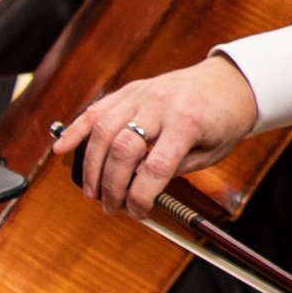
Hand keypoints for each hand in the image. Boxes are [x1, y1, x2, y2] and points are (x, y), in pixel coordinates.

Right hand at [51, 55, 261, 216]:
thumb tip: (140, 187)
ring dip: (92, 166)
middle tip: (111, 206)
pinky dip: (76, 130)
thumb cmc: (225, 118)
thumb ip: (177, 169)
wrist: (231, 80)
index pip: (155, 168)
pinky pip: (97, 110)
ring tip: (92, 191)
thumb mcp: (213, 152)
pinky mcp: (131, 90)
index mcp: (187, 123)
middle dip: (112, 185)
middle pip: (123, 150)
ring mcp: (142, 95)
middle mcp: (160, 106)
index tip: (137, 212)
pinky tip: (60, 149)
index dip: (141, 196)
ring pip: (103, 131)